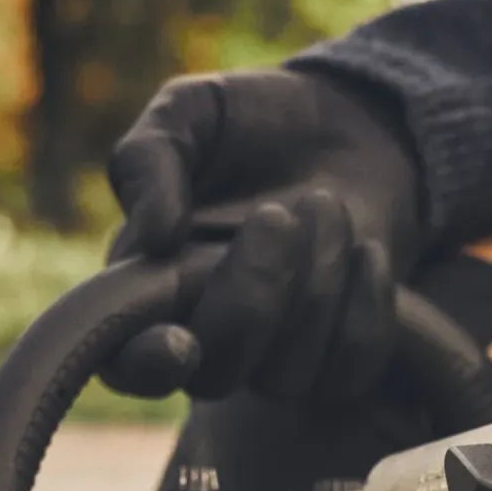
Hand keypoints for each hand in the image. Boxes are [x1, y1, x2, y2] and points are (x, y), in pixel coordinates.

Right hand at [101, 67, 423, 404]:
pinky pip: (349, 372)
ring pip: (287, 377)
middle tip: (278, 214)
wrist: (343, 127)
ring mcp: (271, 356)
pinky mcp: (336, 357)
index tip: (179, 341)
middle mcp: (203, 336)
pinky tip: (365, 250)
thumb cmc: (247, 123)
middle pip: (216, 376)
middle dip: (254, 295)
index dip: (146, 367)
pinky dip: (365, 310)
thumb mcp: (189, 113)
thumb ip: (150, 161)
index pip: (125, 363)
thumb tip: (155, 236)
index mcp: (141, 288)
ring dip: (317, 285)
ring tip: (324, 204)